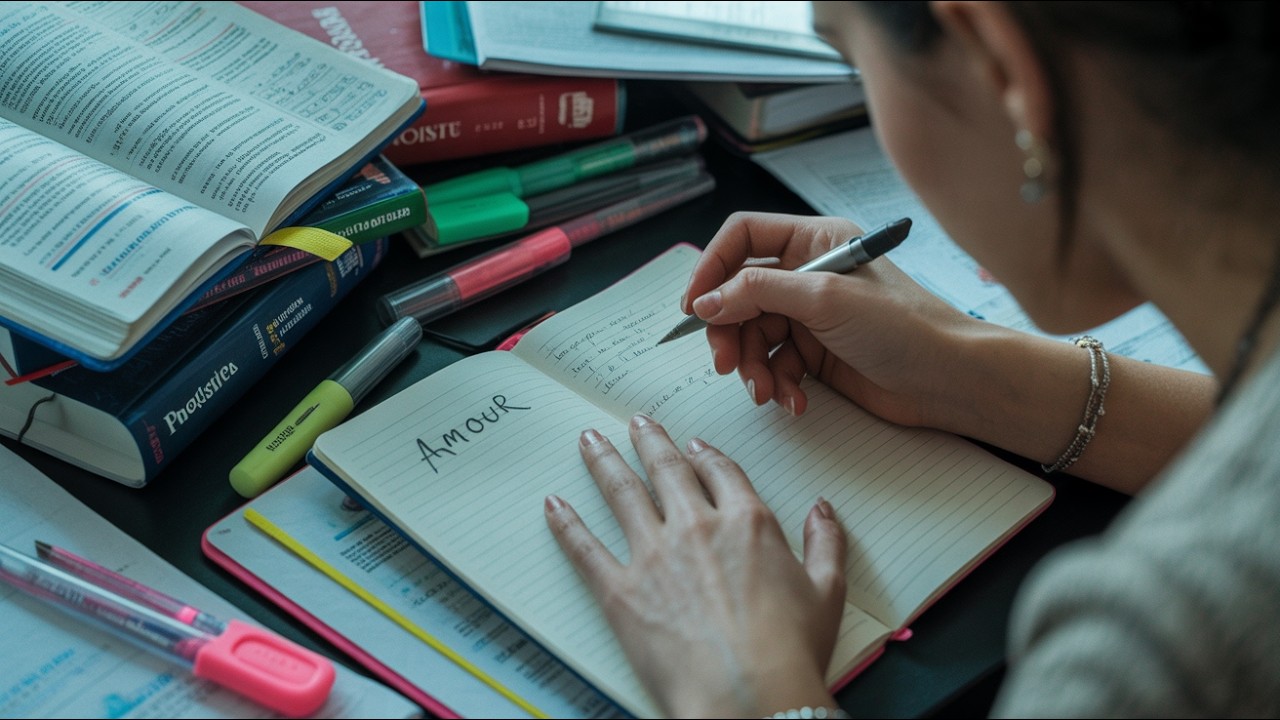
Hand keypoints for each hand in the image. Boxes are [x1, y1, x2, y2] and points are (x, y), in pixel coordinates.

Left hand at [545, 414, 846, 718]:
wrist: (748, 698)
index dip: (705, 455)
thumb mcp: (827, 593)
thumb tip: (823, 510)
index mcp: (747, 522)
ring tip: (589, 441)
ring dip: (604, 462)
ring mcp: (654, 555)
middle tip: (635, 423)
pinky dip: (566, 523)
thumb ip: (825, 545)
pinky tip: (553, 504)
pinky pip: (585, 548)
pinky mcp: (620, 590)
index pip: (721, 473)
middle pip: (667, 470)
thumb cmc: (790, 653)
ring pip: (622, 493)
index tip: (693, 445)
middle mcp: (696, 527)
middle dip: (649, 441)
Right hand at [682, 212, 983, 427]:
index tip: (695, 307)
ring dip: (752, 366)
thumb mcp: (824, 297)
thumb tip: (706, 301)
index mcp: (813, 240)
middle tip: (725, 364)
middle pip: (739, 293)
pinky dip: (777, 383)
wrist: (950, 379)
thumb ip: (759, 292)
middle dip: (728, 331)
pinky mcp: (816, 353)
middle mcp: (807, 272)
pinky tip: (793, 401)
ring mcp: (811, 314)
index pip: (742, 238)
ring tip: (766, 391)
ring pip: (752, 334)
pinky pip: (774, 364)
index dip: (712, 268)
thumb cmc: (903, 326)